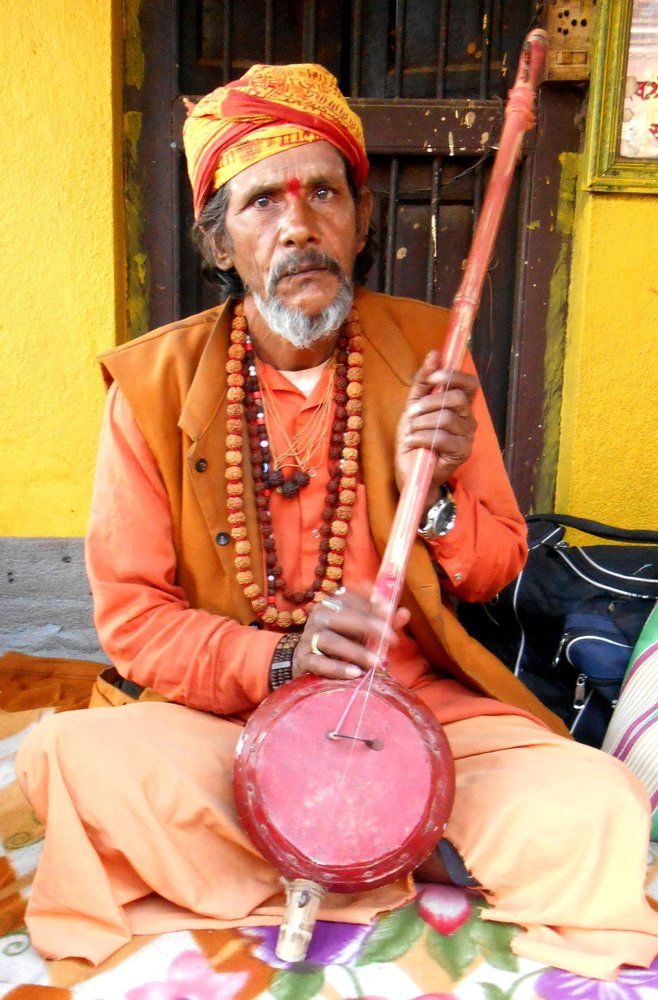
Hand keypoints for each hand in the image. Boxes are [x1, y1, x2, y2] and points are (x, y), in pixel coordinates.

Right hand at [292, 589, 410, 680]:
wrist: (306, 660)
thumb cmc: (342, 641)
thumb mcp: (362, 631)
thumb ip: (383, 622)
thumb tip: (405, 613)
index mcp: (333, 603)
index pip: (351, 598)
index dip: (372, 603)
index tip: (390, 611)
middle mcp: (319, 616)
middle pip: (341, 616)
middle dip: (368, 625)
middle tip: (392, 638)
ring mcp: (309, 638)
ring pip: (330, 641)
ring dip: (356, 651)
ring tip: (376, 662)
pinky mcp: (303, 659)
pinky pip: (318, 663)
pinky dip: (337, 668)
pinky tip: (355, 673)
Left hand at [396, 351, 477, 505]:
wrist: (410, 470)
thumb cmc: (415, 436)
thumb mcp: (414, 405)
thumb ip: (424, 381)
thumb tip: (435, 354)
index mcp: (460, 405)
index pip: (470, 383)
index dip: (452, 377)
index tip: (432, 379)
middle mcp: (469, 419)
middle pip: (457, 399)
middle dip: (429, 403)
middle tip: (411, 413)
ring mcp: (467, 437)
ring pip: (446, 419)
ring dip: (421, 423)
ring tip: (411, 432)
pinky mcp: (461, 454)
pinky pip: (442, 438)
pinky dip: (421, 437)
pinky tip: (413, 442)